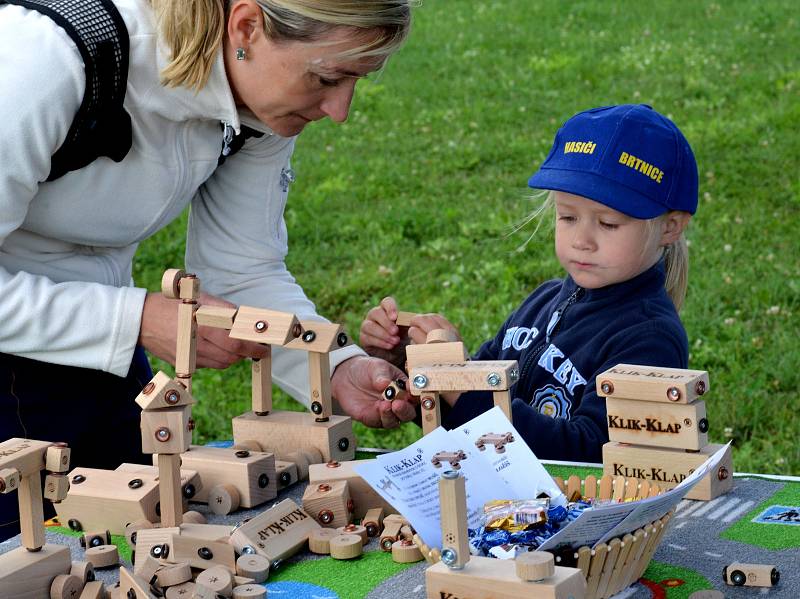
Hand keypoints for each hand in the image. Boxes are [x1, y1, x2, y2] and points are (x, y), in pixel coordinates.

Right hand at [138, 292, 268, 368]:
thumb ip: (225, 310)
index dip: (254, 347)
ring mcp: (190, 356)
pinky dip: (219, 358)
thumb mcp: (200, 298)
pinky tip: (218, 347)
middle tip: (256, 346)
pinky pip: (210, 365)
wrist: (141, 319)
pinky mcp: (185, 363)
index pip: (236, 343)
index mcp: (204, 326)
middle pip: (232, 356)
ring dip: (234, 356)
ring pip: (223, 363)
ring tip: (238, 345)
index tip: (264, 346)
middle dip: (247, 352)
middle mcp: (198, 344)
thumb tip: (246, 319)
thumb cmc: (174, 304)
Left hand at [331, 355, 416, 427]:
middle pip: (408, 412)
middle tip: (398, 404)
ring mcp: (386, 412)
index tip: (409, 390)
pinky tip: (379, 407)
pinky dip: (382, 417)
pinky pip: (380, 422)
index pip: (414, 394)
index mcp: (403, 388)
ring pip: (396, 420)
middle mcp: (398, 402)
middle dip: (405, 410)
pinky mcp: (373, 418)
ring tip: (387, 405)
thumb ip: (383, 376)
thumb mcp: (376, 367)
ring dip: (393, 415)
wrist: (346, 376)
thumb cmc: (367, 369)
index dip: (414, 394)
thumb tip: (387, 384)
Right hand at [360, 297, 461, 367]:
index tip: (395, 317)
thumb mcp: (410, 331)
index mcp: (388, 311)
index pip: (386, 302)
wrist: (395, 356)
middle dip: (386, 323)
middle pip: (375, 312)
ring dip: (383, 333)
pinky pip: (367, 337)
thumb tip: (424, 319)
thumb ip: (413, 324)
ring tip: (395, 341)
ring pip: (369, 325)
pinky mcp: (364, 338)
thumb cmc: (405, 340)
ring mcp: (368, 326)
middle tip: (396, 332)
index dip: (390, 307)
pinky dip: (379, 341)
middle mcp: (376, 316)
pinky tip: (389, 346)